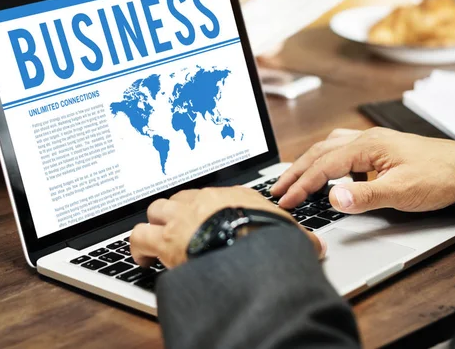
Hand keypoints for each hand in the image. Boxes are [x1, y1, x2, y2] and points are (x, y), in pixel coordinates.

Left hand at [130, 186, 325, 268]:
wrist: (251, 251)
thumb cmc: (270, 240)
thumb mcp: (290, 235)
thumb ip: (300, 237)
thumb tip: (317, 246)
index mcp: (233, 196)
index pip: (213, 195)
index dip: (206, 209)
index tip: (205, 219)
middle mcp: (204, 201)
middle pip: (181, 198)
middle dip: (178, 212)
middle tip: (180, 229)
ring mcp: (182, 218)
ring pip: (156, 209)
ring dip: (155, 224)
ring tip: (156, 241)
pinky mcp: (165, 239)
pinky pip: (138, 236)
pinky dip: (138, 247)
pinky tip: (143, 259)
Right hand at [271, 127, 454, 213]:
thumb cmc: (440, 176)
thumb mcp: (402, 191)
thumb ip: (365, 195)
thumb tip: (333, 198)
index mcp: (367, 146)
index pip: (323, 166)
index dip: (301, 185)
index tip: (285, 201)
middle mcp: (366, 139)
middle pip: (320, 152)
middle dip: (295, 172)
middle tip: (277, 190)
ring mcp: (373, 142)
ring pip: (329, 148)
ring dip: (308, 163)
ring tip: (293, 178)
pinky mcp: (379, 150)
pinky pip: (343, 150)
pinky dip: (327, 160)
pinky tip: (328, 170)